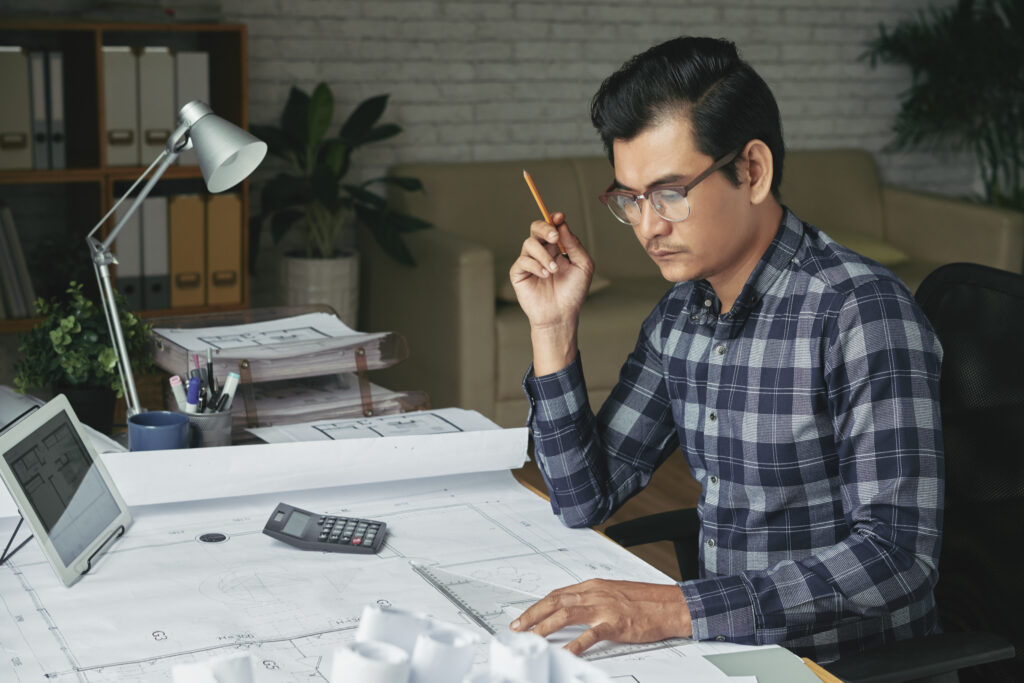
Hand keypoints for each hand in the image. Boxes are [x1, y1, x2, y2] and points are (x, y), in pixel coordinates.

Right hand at [509, 213, 594, 373]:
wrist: (561, 314)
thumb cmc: (573, 293)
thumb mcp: (583, 265)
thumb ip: (574, 244)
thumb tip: (562, 226)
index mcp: (557, 248)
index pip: (552, 227)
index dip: (554, 219)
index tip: (560, 218)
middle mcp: (542, 252)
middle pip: (536, 228)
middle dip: (545, 228)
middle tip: (554, 237)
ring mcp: (529, 262)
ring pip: (529, 243)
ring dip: (544, 254)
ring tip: (554, 270)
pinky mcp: (519, 273)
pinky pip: (522, 260)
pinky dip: (535, 265)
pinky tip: (544, 275)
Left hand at [509, 579, 691, 655]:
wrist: (671, 605)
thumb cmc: (647, 600)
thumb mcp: (615, 593)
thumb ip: (593, 599)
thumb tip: (572, 609)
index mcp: (593, 586)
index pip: (557, 594)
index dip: (538, 605)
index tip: (525, 616)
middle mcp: (595, 593)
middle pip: (555, 601)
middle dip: (532, 614)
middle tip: (517, 626)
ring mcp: (604, 608)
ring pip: (565, 614)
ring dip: (544, 626)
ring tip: (531, 637)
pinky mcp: (615, 624)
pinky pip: (590, 635)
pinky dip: (574, 644)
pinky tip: (565, 652)